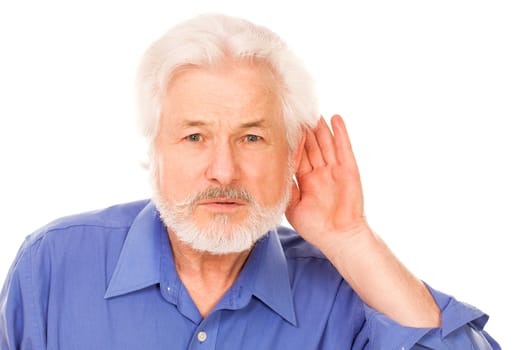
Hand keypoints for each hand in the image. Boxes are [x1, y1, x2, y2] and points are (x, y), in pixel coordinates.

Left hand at [286, 115, 369, 249]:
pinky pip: (344, 148)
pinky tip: (335, 119)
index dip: (292, 142)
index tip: (283, 126)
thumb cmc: (315, 227)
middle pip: (311, 146)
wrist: (338, 237)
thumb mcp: (292, 207)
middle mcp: (320, 172)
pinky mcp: (348, 170)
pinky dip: (340, 134)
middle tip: (298, 112)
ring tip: (313, 111)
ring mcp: (335, 170)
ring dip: (320, 128)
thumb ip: (286, 188)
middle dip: (305, 130)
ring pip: (326, 143)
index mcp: (306, 180)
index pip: (297, 156)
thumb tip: (275, 171)